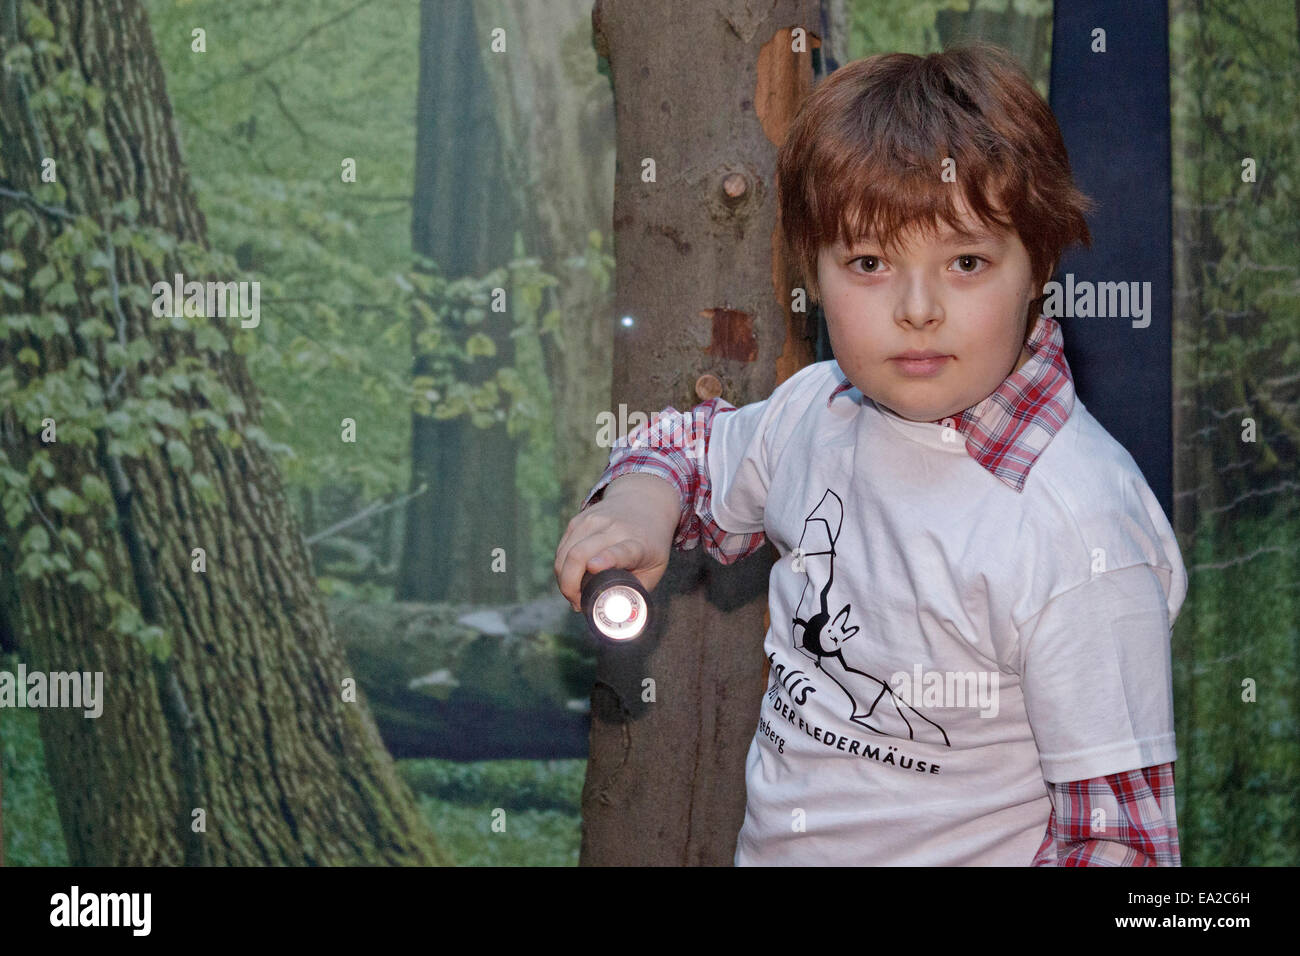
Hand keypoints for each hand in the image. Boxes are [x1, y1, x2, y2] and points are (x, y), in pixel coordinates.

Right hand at [553, 474, 678, 611]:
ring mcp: (593, 521)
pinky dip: (561, 567)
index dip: (606, 558)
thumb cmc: (652, 542)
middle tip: (577, 604)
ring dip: (563, 579)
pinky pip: (561, 548)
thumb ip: (637, 589)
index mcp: (637, 543)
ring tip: (574, 593)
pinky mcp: (579, 519)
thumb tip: (615, 614)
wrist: (644, 500)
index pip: (620, 550)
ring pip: (565, 554)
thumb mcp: (656, 567)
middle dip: (569, 586)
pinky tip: (570, 577)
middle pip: (579, 555)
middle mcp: (614, 528)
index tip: (594, 567)